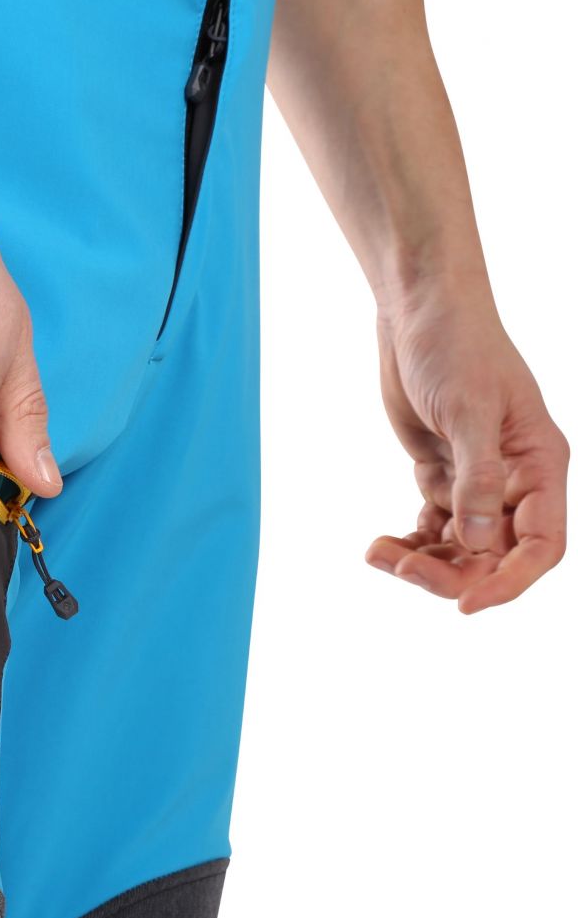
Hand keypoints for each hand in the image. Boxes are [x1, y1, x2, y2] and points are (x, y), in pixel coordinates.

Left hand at [365, 275, 567, 612]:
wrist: (419, 312)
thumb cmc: (456, 346)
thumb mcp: (468, 410)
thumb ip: (476, 478)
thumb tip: (480, 543)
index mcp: (539, 465)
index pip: (540, 544)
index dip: (508, 581)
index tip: (465, 605)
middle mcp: (514, 480)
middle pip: (492, 554)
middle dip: (449, 572)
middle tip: (399, 567)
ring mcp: (477, 480)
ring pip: (459, 547)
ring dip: (421, 560)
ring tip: (377, 552)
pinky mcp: (442, 473)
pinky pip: (432, 527)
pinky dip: (409, 542)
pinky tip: (380, 543)